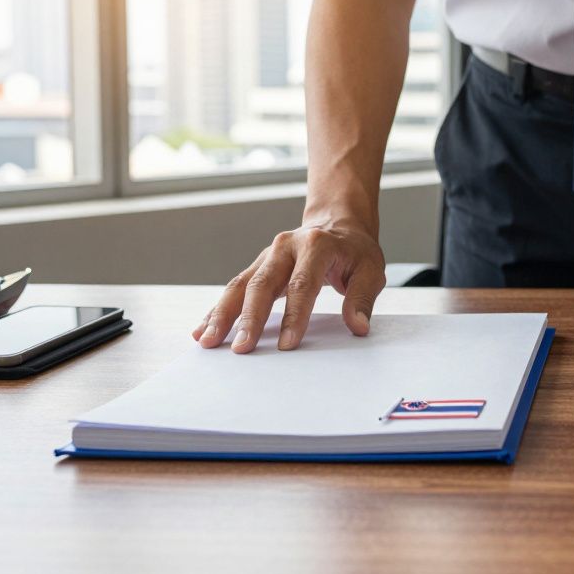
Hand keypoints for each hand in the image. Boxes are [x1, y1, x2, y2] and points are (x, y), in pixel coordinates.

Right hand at [192, 219, 385, 352]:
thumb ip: (362, 299)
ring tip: (208, 341)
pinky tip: (203, 329)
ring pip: (240, 285)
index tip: (288, 345)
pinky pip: (234, 288)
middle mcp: (285, 247)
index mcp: (316, 245)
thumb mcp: (370, 270)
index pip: (302, 284)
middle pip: (262, 284)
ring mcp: (267, 256)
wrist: (338, 224)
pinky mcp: (258, 266)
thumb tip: (358, 327)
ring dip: (222, 315)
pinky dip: (218, 309)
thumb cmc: (354, 251)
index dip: (295, 315)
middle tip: (241, 348)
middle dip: (250, 319)